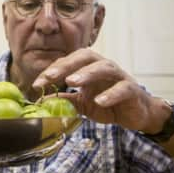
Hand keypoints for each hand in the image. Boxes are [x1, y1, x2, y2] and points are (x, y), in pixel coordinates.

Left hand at [32, 48, 163, 132]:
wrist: (136, 115)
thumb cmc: (108, 104)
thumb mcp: (81, 103)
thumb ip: (64, 99)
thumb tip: (41, 101)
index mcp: (89, 68)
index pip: (68, 62)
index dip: (52, 70)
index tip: (37, 84)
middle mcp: (103, 68)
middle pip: (85, 57)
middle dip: (66, 65)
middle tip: (50, 76)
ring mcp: (119, 77)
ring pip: (104, 67)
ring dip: (87, 73)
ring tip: (71, 82)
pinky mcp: (133, 90)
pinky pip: (123, 88)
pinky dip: (111, 94)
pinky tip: (100, 101)